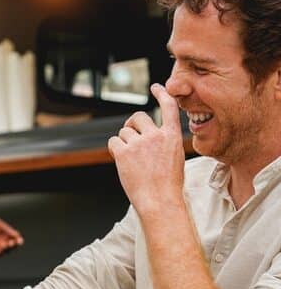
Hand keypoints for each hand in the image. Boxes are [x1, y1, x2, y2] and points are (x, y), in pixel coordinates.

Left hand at [0, 216, 23, 254]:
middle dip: (13, 245)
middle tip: (10, 242)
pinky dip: (1, 252)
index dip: (19, 241)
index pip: (16, 238)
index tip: (19, 241)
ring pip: (7, 250)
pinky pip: (0, 253)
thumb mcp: (0, 225)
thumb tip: (18, 235)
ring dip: (7, 249)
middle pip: (13, 245)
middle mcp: (4, 239)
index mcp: (8, 233)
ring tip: (3, 244)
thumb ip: (9, 230)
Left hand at [108, 84, 185, 215]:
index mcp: (172, 136)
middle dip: (131, 123)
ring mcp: (139, 143)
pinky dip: (114, 149)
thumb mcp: (174, 158)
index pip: (169, 107)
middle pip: (138, 117)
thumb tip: (147, 136)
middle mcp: (156, 135)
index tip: (156, 87)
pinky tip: (121, 160)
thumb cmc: (167, 185)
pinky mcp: (124, 152)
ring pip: (124, 131)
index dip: (161, 94)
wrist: (159, 200)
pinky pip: (113, 141)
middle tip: (129, 134)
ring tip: (131, 159)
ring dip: (124, 141)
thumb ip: (163, 142)